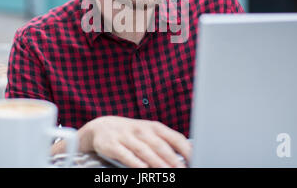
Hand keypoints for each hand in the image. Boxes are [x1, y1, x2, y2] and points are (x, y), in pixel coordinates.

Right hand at [76, 116, 191, 167]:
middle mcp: (141, 130)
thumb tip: (185, 156)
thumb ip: (164, 142)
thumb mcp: (148, 132)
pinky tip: (143, 169)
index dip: (186, 149)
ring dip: (157, 163)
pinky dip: (135, 163)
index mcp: (154, 127)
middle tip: (182, 169)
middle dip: (172, 159)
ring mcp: (126, 137)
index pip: (174, 137)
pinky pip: (126, 155)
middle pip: (160, 145)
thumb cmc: (131, 132)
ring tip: (167, 172)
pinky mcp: (113, 144)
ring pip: (144, 151)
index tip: (195, 159)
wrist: (101, 126)